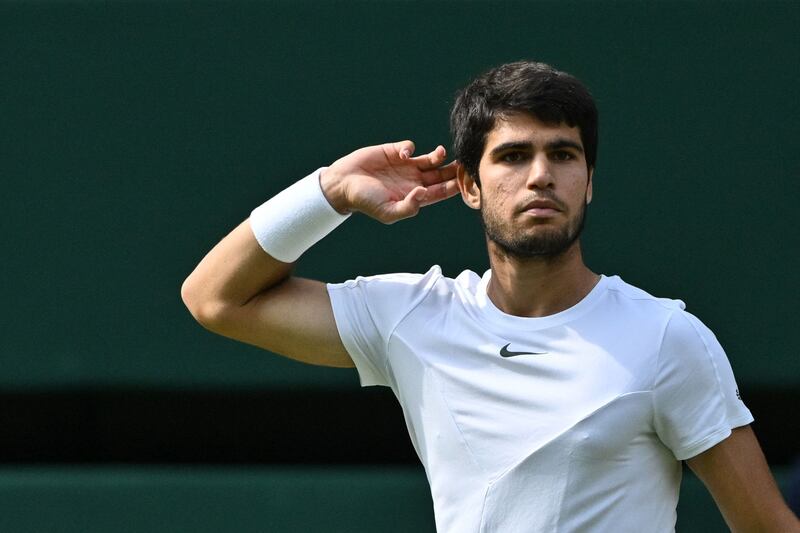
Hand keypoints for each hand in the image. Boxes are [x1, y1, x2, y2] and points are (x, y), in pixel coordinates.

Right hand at [321, 140, 459, 223]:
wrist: (343, 183)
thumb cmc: (365, 201)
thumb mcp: (387, 212)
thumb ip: (408, 207)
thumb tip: (424, 194)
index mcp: (415, 196)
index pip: (440, 191)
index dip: (454, 186)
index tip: (464, 180)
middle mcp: (413, 180)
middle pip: (440, 174)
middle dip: (453, 170)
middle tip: (463, 163)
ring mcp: (405, 165)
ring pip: (430, 159)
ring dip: (438, 156)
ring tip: (439, 153)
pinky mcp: (394, 151)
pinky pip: (410, 147)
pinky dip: (410, 148)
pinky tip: (403, 154)